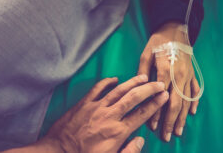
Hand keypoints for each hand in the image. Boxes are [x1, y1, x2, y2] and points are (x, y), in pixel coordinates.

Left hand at [3, 75, 168, 152]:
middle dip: (148, 89)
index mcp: (118, 132)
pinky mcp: (84, 103)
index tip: (164, 95)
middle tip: (159, 82)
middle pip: (133, 98)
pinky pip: (97, 89)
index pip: (141, 114)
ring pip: (118, 90)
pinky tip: (115, 78)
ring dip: (132, 83)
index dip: (155, 104)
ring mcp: (96, 107)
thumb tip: (141, 140)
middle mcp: (110, 116)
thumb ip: (128, 151)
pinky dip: (106, 82)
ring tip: (143, 77)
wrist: (58, 151)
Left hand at [138, 22, 199, 141]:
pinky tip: (191, 113)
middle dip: (171, 122)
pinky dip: (194, 102)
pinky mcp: (193, 73)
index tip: (153, 126)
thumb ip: (142, 72)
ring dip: (182, 117)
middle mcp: (178, 76)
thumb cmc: (157, 42)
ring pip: (186, 100)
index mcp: (164, 70)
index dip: (157, 113)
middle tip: (167, 136)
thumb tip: (141, 88)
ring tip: (179, 131)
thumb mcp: (145, 54)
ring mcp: (187, 75)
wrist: (175, 29)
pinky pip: (195, 90)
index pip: (160, 97)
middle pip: (175, 103)